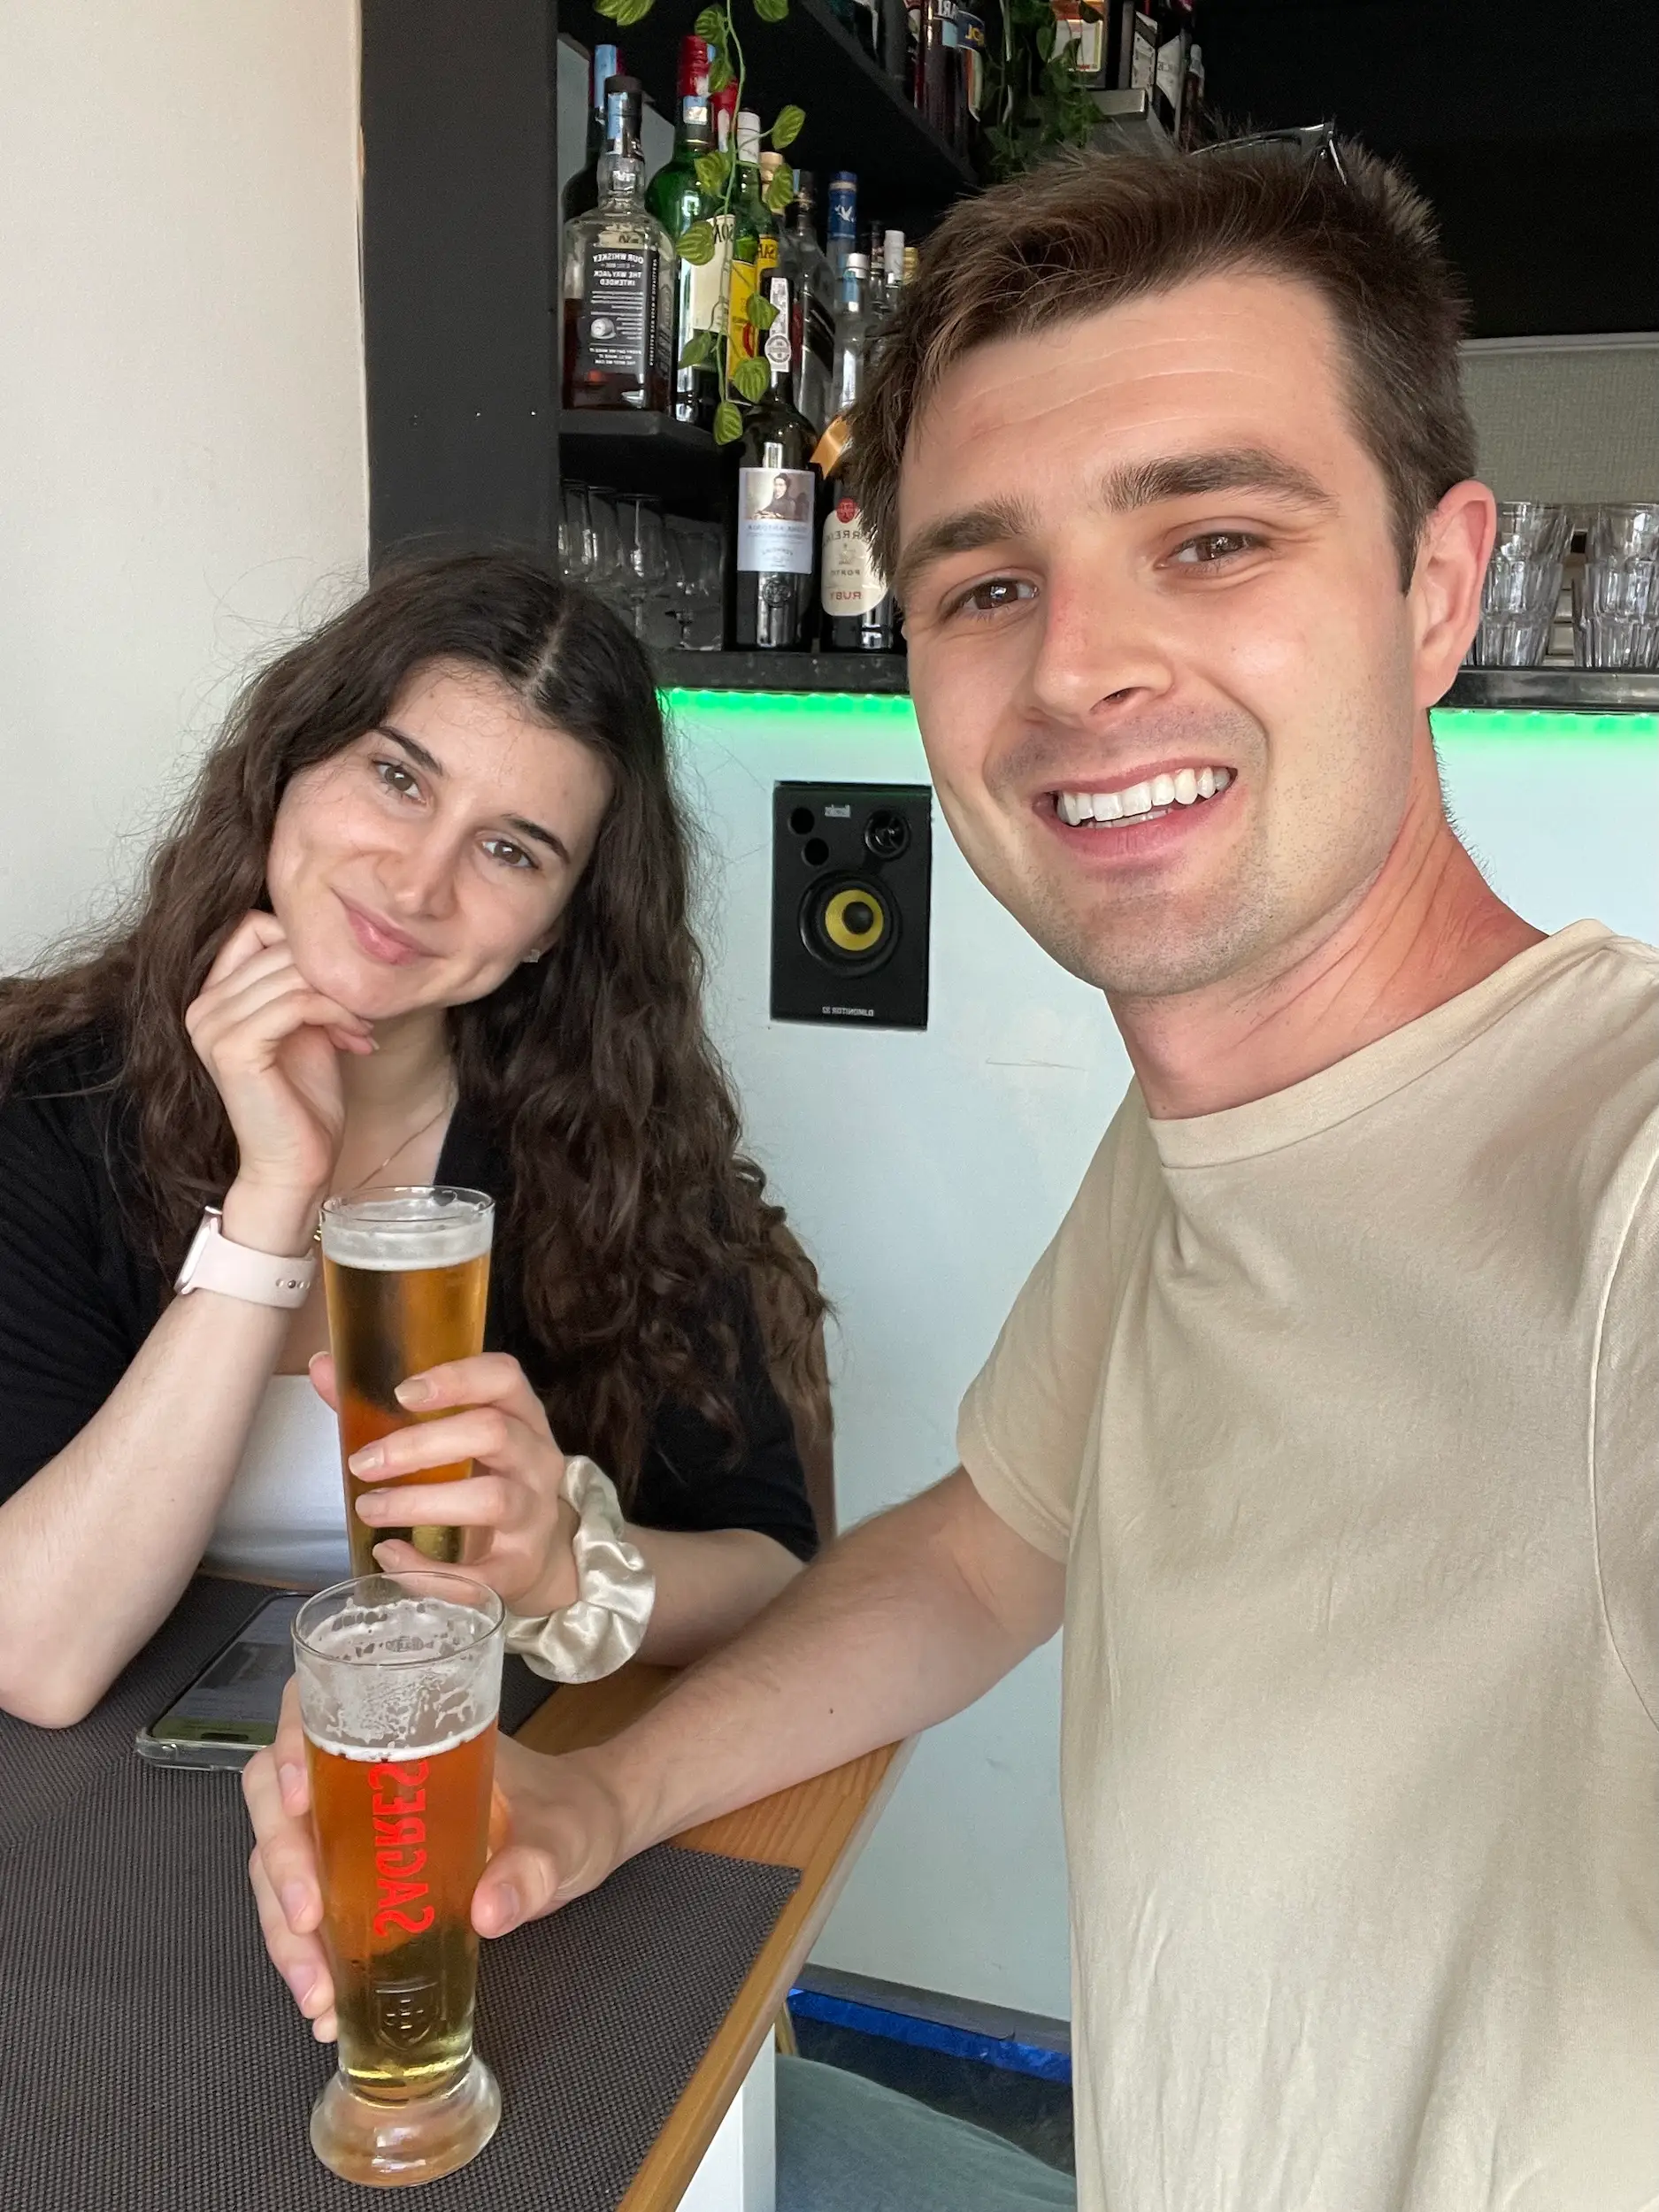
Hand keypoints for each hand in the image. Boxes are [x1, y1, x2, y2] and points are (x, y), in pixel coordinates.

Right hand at [185, 912, 372, 1230]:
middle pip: (277, 946)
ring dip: (341, 996)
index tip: (342, 987)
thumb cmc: (304, 1101)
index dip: (304, 946)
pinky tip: (356, 1038)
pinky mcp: (233, 1048)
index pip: (252, 927)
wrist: (297, 1164)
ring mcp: (211, 1026)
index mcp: (212, 997)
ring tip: (362, 1027)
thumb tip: (332, 938)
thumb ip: (300, 983)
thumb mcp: (305, 1026)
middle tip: (365, 1013)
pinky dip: (336, 1013)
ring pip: (292, 973)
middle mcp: (201, 1006)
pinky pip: (296, 1002)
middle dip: (332, 975)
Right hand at [243, 1679, 632, 2039]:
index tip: (298, 1801)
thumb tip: (489, 1910)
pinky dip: (302, 1953)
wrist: (584, 1839)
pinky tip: (322, 2001)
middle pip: (278, 1795)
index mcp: (411, 1728)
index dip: (289, 1746)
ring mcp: (354, 1824)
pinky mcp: (357, 1876)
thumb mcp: (563, 1833)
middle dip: (281, 1859)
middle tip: (306, 1918)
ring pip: (279, 1858)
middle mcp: (366, 1771)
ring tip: (314, 1988)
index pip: (318, 1708)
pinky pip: (304, 1905)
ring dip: (281, 1924)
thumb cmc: (569, 1811)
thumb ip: (536, 1865)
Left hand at [311, 1351, 581, 1616]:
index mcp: (520, 1414)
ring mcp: (535, 1513)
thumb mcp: (449, 1438)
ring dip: (419, 1503)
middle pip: (493, 1433)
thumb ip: (383, 1405)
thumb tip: (320, 1367)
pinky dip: (428, 1569)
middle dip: (420, 1446)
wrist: (531, 1553)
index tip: (402, 1394)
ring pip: (491, 1498)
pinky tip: (390, 1557)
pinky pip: (480, 1573)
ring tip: (369, 1508)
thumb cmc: (480, 1480)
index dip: (458, 1379)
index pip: (504, 1377)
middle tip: (363, 1463)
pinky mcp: (521, 1567)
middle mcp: (537, 1458)